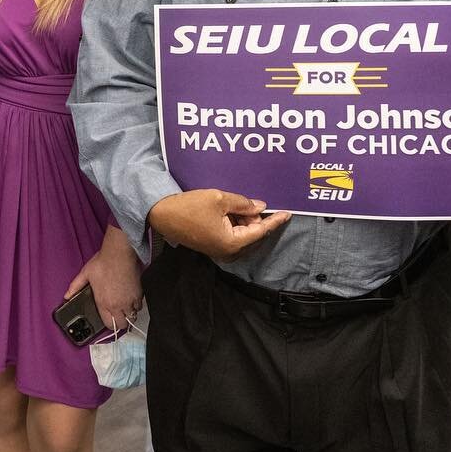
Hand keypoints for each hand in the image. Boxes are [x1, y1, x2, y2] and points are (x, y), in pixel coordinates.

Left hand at [64, 226, 141, 331]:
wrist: (119, 253)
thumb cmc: (103, 262)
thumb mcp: (85, 274)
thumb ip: (75, 287)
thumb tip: (67, 296)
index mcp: (103, 302)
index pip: (108, 324)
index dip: (109, 325)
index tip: (109, 321)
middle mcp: (117, 305)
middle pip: (122, 325)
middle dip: (120, 323)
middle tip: (118, 316)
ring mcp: (129, 301)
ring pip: (132, 316)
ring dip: (128, 314)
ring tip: (124, 307)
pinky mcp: (139, 294)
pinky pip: (140, 306)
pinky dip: (136, 305)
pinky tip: (131, 299)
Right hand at [147, 188, 290, 261]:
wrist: (161, 214)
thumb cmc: (189, 206)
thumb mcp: (219, 199)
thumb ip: (243, 203)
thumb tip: (260, 207)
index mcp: (233, 242)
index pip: (261, 230)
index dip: (275, 221)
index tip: (288, 213)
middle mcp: (229, 252)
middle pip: (253, 234)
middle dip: (254, 218)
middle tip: (245, 201)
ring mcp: (220, 251)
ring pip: (243, 235)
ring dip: (243, 220)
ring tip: (232, 204)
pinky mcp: (213, 247)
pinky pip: (233, 236)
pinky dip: (235, 224)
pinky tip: (228, 211)